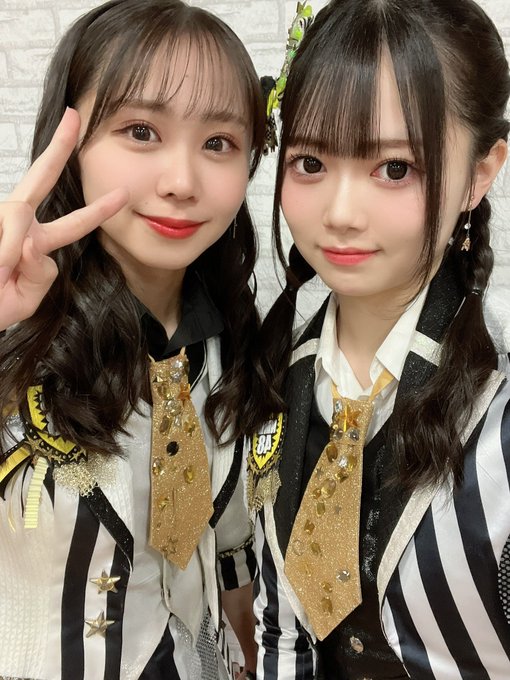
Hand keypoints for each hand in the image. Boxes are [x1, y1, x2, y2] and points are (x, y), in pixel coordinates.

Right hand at [0, 108, 127, 330]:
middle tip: (74, 117)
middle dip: (58, 148)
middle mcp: (19, 225)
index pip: (74, 225)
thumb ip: (39, 276)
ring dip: (8, 249)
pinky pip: (4, 232)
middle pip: (41, 179)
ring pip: (17, 214)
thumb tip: (33, 244)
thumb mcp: (24, 301)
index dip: (99, 211)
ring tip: (0, 275)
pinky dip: (0, 255)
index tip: (124, 194)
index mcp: (37, 244)